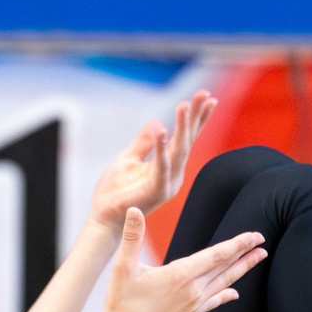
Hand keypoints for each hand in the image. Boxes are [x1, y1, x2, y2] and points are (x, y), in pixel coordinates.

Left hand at [87, 92, 219, 233]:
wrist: (103, 217)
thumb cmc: (115, 191)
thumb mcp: (129, 159)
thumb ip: (143, 143)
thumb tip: (157, 122)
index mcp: (168, 166)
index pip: (185, 138)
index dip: (197, 118)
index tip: (208, 97)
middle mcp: (173, 174)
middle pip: (188, 141)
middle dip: (197, 117)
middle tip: (206, 94)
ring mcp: (167, 183)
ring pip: (179, 150)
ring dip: (182, 127)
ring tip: (185, 104)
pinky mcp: (156, 191)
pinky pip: (161, 166)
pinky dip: (161, 148)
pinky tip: (163, 130)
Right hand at [94, 208, 265, 311]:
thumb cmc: (122, 301)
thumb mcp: (123, 266)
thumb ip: (132, 237)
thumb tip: (133, 209)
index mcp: (180, 274)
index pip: (216, 255)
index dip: (237, 244)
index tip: (254, 235)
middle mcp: (192, 290)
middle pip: (225, 268)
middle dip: (245, 254)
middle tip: (263, 242)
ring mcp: (192, 304)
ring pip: (224, 284)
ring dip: (242, 270)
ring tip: (258, 259)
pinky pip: (213, 302)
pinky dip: (226, 295)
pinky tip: (235, 294)